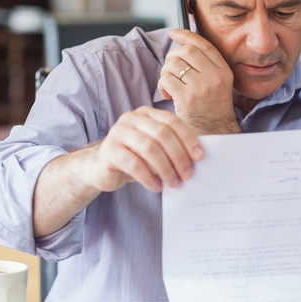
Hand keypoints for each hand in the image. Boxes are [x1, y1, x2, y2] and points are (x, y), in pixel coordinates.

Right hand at [82, 106, 203, 193]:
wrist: (100, 168)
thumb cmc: (133, 158)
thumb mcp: (153, 148)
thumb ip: (171, 146)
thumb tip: (197, 159)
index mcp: (146, 114)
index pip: (172, 121)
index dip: (188, 139)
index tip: (200, 157)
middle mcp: (131, 119)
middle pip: (162, 134)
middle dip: (179, 156)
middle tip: (188, 174)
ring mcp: (118, 133)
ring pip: (149, 148)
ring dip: (166, 168)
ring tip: (174, 183)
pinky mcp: (109, 150)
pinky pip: (134, 164)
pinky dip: (149, 177)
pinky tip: (157, 187)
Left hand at [158, 28, 240, 134]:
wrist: (215, 134)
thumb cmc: (211, 110)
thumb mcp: (218, 85)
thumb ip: (205, 67)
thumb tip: (181, 46)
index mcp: (223, 71)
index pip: (203, 45)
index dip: (186, 35)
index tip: (173, 32)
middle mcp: (215, 76)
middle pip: (185, 51)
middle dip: (171, 57)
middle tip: (169, 69)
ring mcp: (201, 87)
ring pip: (173, 64)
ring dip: (165, 72)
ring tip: (169, 85)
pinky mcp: (187, 98)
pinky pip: (167, 79)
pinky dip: (162, 85)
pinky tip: (168, 94)